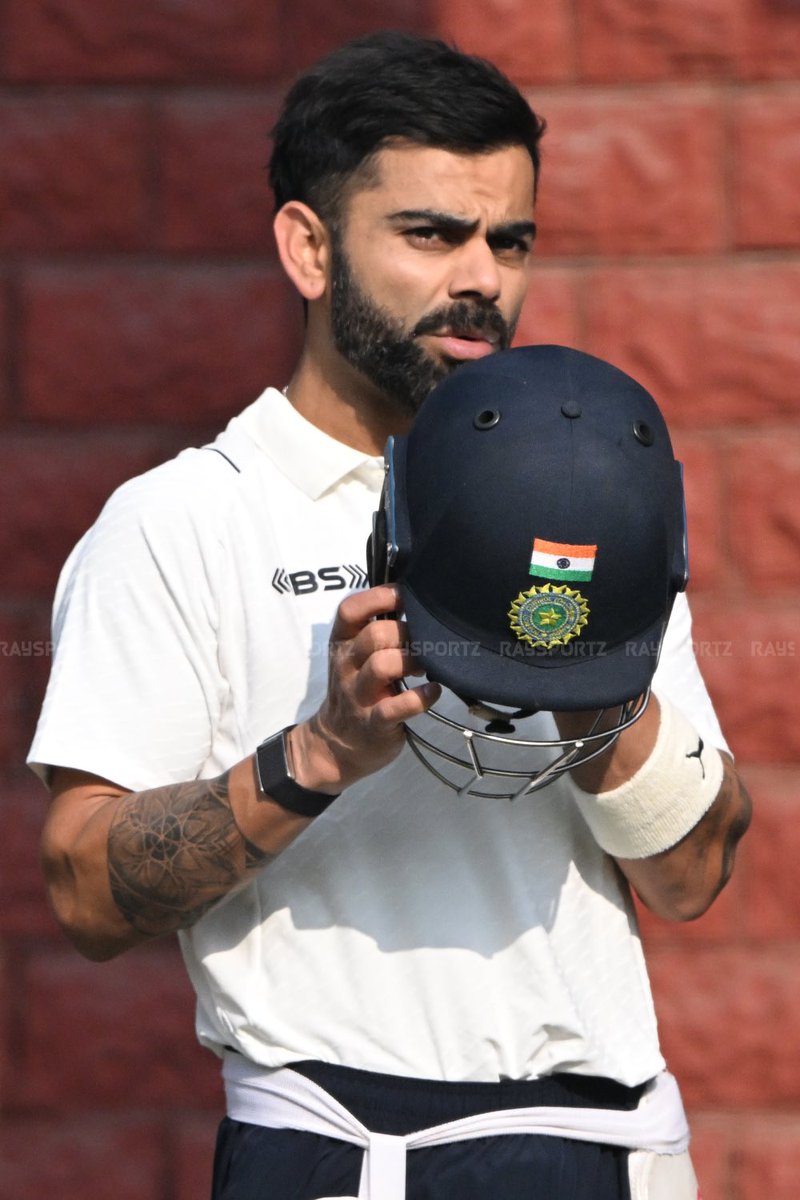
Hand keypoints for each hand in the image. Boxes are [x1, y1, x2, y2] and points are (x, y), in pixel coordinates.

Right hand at [290, 584, 440, 792]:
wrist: (337, 744)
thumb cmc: (356, 689)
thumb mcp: (354, 657)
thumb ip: (375, 630)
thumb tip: (416, 604)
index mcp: (341, 643)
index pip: (349, 609)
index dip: (378, 596)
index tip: (404, 596)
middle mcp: (346, 665)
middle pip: (375, 635)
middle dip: (406, 633)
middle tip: (423, 642)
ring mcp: (358, 695)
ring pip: (382, 666)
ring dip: (412, 661)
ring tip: (425, 666)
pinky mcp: (374, 723)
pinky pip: (397, 707)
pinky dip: (420, 697)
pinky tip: (433, 691)